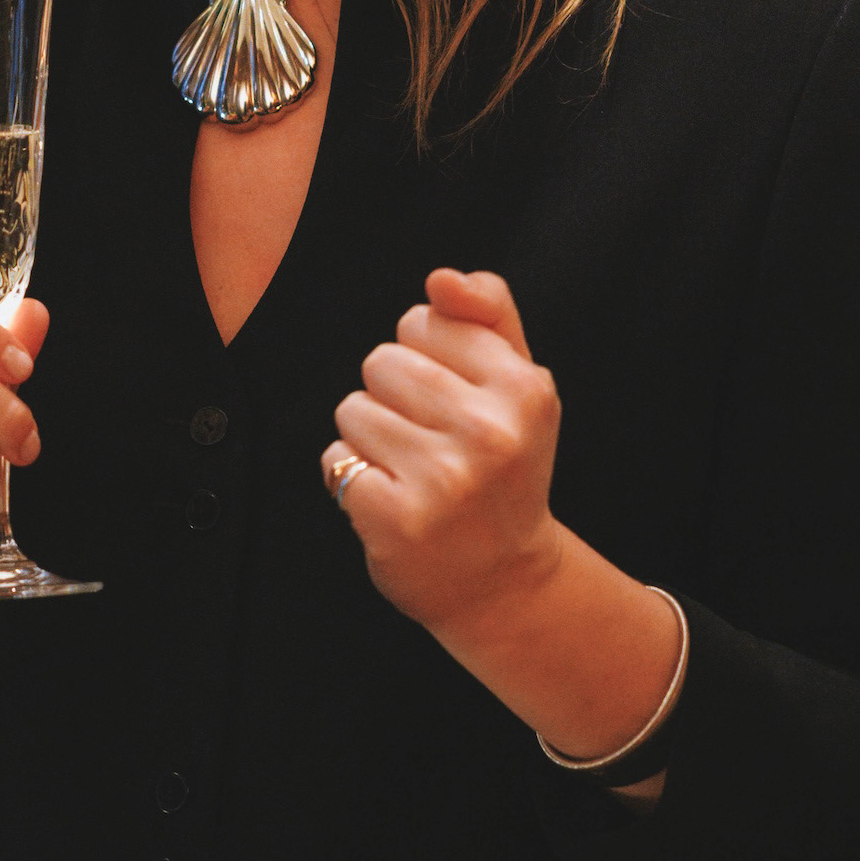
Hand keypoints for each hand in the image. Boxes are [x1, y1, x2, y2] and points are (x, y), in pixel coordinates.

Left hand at [325, 268, 561, 641]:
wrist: (505, 581)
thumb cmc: (505, 467)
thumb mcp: (520, 384)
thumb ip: (490, 312)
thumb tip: (440, 278)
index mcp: (524, 390)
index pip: (422, 320)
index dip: (426, 356)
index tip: (456, 401)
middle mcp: (489, 433)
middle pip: (382, 360)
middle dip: (394, 396)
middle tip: (433, 442)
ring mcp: (442, 480)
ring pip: (352, 407)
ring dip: (370, 437)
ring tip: (411, 471)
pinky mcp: (395, 519)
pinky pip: (335, 458)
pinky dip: (350, 476)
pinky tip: (391, 500)